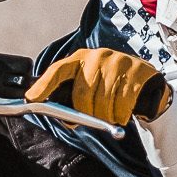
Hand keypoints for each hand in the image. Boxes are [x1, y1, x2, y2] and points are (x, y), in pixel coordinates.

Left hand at [25, 48, 170, 125]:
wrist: (144, 80)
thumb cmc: (109, 86)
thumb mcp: (89, 85)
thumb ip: (73, 97)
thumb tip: (65, 118)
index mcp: (80, 59)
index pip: (58, 70)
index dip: (44, 85)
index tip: (31, 98)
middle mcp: (97, 57)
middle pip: (82, 96)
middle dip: (85, 114)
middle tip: (91, 120)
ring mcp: (118, 62)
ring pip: (103, 104)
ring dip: (106, 117)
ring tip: (110, 114)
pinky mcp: (137, 72)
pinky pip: (122, 106)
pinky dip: (120, 117)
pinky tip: (122, 114)